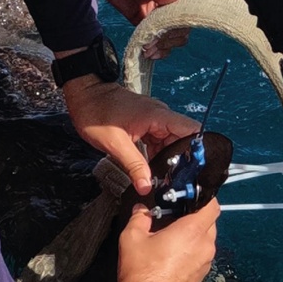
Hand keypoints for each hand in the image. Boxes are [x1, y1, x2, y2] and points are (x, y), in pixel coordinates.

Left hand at [62, 76, 198, 194]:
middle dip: (180, 160)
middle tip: (174, 181)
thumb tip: (147, 186)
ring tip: (162, 178)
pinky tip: (151, 168)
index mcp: (158, 116)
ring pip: (170, 143)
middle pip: (182, 140)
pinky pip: (158, 142)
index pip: (192, 130)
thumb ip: (134, 166)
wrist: (85, 95)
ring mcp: (153, 120)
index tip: (194, 169)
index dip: (197, 149)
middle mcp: (160, 116)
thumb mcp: (115, 144)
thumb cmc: (96, 112)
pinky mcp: (146, 124)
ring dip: (168, 159)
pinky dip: (157, 155)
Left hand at [93, 0, 194, 53]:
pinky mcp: (142, 16)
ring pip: (168, 34)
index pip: (190, 7)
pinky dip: (151, 45)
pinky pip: (152, 35)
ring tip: (150, 49)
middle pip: (182, 25)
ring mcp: (158, 9)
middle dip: (170, 37)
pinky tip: (146, 50)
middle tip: (155, 42)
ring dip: (162, 45)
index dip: (182, 21)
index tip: (168, 29)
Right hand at [108, 201, 219, 281]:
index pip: (212, 206)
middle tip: (174, 217)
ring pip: (205, 241)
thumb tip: (141, 210)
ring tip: (170, 238)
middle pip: (209, 223)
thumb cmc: (142, 274)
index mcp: (193, 231)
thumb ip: (139, 217)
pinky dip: (191, 252)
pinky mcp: (200, 278)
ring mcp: (205, 264)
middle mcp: (204, 246)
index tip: (191, 196)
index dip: (204, 197)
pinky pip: (200, 257)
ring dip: (193, 236)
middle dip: (195, 217)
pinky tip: (172, 257)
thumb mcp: (132, 238)